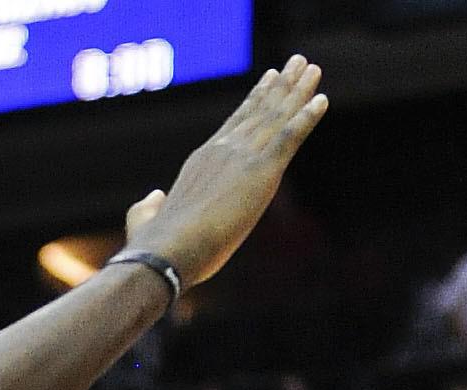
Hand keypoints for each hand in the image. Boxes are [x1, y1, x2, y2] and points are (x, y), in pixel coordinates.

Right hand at [134, 58, 328, 294]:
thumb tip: (154, 196)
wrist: (168, 249)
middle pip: (259, 111)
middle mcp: (224, 150)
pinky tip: (322, 100)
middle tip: (298, 63)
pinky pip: (290, 137)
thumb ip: (150, 204)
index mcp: (202, 160)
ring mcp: (243, 158)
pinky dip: (307, 118)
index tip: (269, 79)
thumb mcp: (145, 218)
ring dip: (299, 92)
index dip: (254, 100)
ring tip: (313, 69)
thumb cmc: (154, 244)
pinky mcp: (261, 173)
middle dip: (281, 86)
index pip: (234, 124)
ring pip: (277, 117)